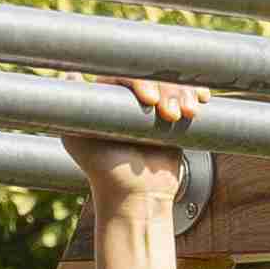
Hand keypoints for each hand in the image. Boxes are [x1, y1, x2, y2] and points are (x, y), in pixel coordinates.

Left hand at [57, 78, 204, 202]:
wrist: (135, 195)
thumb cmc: (102, 170)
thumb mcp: (77, 139)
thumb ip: (69, 108)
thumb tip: (68, 73)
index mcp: (109, 96)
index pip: (127, 74)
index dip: (141, 81)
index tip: (149, 100)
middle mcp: (132, 97)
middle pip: (155, 75)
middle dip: (168, 89)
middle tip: (169, 115)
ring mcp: (155, 107)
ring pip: (174, 84)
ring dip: (183, 93)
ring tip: (185, 115)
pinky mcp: (174, 118)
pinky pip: (187, 96)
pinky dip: (196, 93)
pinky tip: (201, 99)